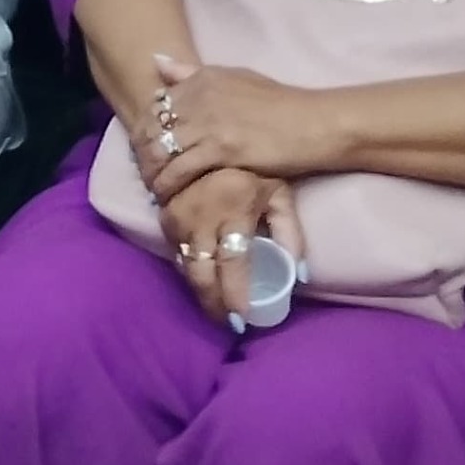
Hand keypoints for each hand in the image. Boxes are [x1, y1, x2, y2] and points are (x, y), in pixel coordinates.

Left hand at [140, 51, 342, 202]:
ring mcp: (209, 123)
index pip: (156, 105)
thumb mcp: (235, 78)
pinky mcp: (221, 149)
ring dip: (151, 173)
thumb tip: (157, 62)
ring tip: (153, 188)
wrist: (313, 124)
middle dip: (142, 154)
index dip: (145, 130)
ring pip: (161, 151)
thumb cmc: (279, 104)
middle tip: (144, 173)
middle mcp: (200, 97)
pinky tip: (167, 197)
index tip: (145, 148)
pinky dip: (168, 185)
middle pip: (153, 129)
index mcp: (202, 78)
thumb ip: (193, 74)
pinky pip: (180, 170)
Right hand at [158, 166, 301, 328]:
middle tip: (227, 324)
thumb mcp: (279, 194)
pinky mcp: (164, 216)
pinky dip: (190, 272)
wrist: (205, 140)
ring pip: (185, 267)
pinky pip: (176, 254)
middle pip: (201, 272)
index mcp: (233, 209)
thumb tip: (300, 277)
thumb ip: (291, 233)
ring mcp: (177, 217)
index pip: (232, 262)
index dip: (235, 294)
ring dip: (201, 291)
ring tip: (218, 309)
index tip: (242, 320)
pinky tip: (203, 282)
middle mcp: (200, 217)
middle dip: (213, 303)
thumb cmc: (251, 168)